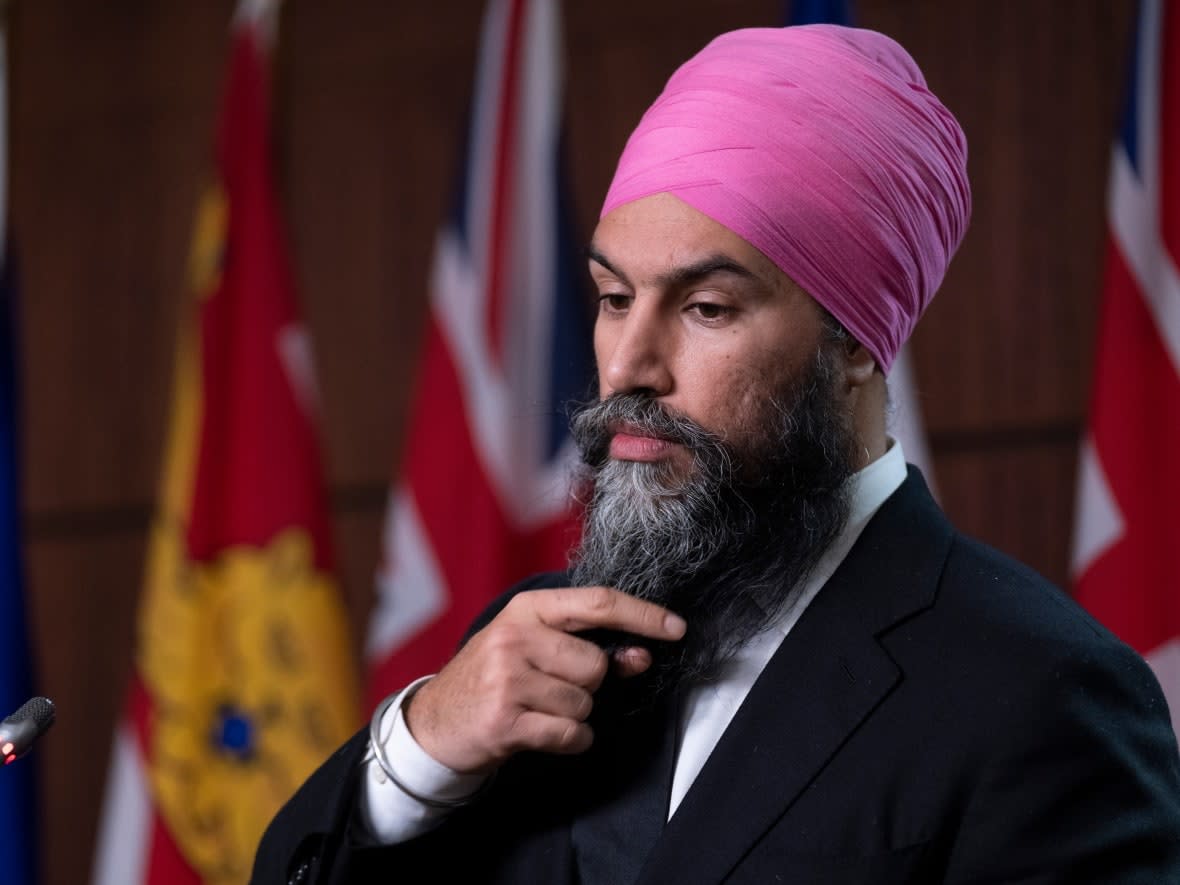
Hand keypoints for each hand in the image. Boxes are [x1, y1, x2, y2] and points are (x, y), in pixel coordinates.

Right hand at [404, 586, 686, 773]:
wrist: (435, 722)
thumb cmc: (493, 678)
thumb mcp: (533, 647)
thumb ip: (587, 646)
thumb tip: (641, 657)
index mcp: (527, 608)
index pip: (598, 602)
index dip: (643, 616)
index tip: (676, 627)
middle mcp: (516, 636)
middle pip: (596, 664)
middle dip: (588, 684)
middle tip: (551, 687)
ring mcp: (508, 678)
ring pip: (585, 702)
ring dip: (574, 714)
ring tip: (537, 708)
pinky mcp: (506, 720)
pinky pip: (572, 733)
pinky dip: (569, 740)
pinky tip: (541, 732)